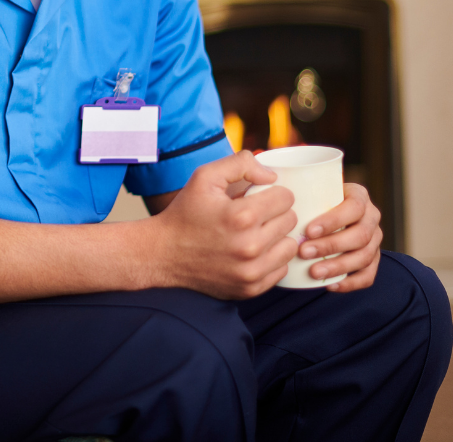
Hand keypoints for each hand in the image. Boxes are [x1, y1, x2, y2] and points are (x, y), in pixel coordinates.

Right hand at [144, 150, 299, 298]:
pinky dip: (269, 259)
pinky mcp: (251, 288)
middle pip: (290, 221)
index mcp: (242, 216)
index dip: (270, 193)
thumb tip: (271, 176)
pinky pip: (281, 269)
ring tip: (252, 234)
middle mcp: (250, 247)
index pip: (286, 198)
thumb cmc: (184, 213)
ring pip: (290, 246)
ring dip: (276, 237)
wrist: (161, 254)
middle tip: (250, 216)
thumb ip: (240, 163)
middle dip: (273, 214)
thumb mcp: (204, 177)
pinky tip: (248, 253)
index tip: (254, 198)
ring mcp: (251, 271)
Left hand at [300, 183, 382, 291]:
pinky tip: (330, 285)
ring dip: (339, 266)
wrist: (322, 216)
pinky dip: (350, 282)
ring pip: (364, 256)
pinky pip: (368, 275)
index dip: (333, 220)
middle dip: (331, 246)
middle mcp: (371, 217)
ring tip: (313, 271)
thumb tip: (262, 181)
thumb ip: (291, 186)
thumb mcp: (304, 187)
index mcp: (358, 196)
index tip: (308, 230)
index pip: (353, 207)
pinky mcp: (372, 260)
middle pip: (361, 235)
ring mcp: (374, 240)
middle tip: (304, 252)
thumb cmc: (306, 200)